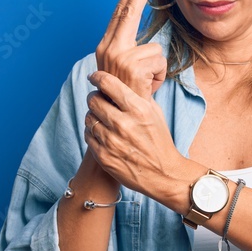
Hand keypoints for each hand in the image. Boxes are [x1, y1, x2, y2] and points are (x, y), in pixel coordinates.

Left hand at [84, 68, 188, 199]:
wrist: (163, 174)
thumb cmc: (159, 141)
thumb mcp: (155, 113)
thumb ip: (138, 97)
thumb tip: (120, 81)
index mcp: (138, 109)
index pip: (108, 84)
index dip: (97, 77)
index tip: (94, 77)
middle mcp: (123, 124)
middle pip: (94, 99)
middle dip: (94, 96)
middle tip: (98, 99)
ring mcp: (112, 141)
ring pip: (88, 117)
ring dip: (93, 115)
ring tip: (101, 117)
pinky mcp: (104, 156)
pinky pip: (88, 135)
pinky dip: (92, 131)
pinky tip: (101, 132)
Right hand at [94, 0, 167, 97]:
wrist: (121, 123)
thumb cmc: (130, 97)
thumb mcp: (132, 71)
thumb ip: (136, 51)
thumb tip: (148, 36)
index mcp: (108, 47)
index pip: (121, 12)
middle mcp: (108, 48)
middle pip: (128, 11)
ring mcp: (117, 57)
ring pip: (154, 48)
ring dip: (157, 69)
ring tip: (145, 84)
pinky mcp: (130, 67)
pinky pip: (159, 61)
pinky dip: (159, 77)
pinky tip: (147, 88)